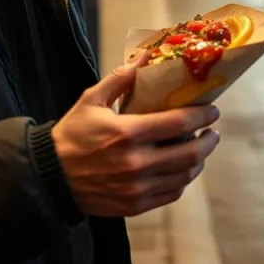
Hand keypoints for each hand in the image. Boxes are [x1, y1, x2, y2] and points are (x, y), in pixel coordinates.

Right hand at [52, 57, 219, 216]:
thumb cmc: (71, 135)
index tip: (212, 110)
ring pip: (184, 177)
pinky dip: (181, 181)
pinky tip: (181, 169)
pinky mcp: (134, 205)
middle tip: (212, 131)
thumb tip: (144, 58)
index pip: (179, 123)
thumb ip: (119, 79)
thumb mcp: (90, 101)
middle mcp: (136, 163)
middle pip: (189, 154)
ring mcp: (137, 188)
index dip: (202, 116)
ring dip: (198, 162)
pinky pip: (170, 194)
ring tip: (200, 149)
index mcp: (127, 133)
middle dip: (208, 141)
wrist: (51, 176)